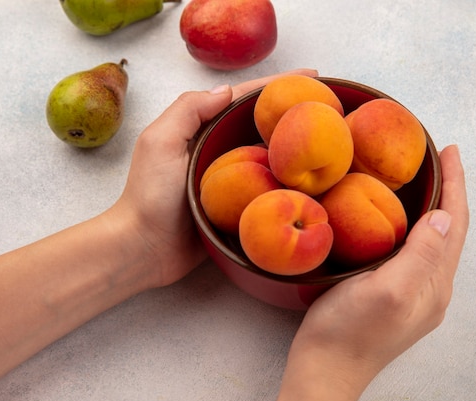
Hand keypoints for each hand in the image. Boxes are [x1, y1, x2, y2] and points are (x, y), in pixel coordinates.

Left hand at [107, 69, 318, 287]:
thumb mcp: (160, 143)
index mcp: (202, 131)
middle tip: (329, 106)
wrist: (145, 249)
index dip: (276, 85)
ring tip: (330, 138)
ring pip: (270, 156)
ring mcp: (231, 181)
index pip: (243, 99)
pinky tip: (313, 181)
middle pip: (261, 125)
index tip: (312, 75)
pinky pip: (269, 190)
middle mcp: (219, 152)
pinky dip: (289, 183)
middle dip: (292, 113)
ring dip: (295, 148)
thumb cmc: (149, 196)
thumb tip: (227, 89)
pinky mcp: (239, 208)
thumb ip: (188, 111)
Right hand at [273, 145, 469, 400]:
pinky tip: (399, 220)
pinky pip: (414, 252)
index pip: (455, 225)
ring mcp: (413, 295)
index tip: (450, 150)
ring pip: (432, 242)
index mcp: (433, 284)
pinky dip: (414, 226)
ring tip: (425, 182)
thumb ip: (421, 254)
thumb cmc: (348, 330)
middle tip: (439, 160)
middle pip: (450, 232)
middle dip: (450, 193)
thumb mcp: (387, 289)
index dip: (456, 185)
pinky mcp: (393, 297)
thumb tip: (445, 217)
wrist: (324, 368)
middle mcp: (430, 288)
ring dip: (435, 208)